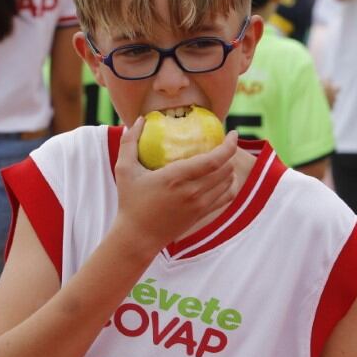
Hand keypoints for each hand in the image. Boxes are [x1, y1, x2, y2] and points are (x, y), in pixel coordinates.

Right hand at [111, 116, 238, 253]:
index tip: (232, 133)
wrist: (138, 237)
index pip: (214, 159)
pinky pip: (226, 198)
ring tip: (224, 158)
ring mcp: (200, 205)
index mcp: (176, 177)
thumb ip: (130, 142)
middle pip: (226, 169)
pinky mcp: (201, 215)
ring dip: (230, 168)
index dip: (229, 145)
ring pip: (228, 183)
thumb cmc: (129, 202)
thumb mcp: (124, 169)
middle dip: (230, 153)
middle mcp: (193, 192)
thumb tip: (141, 119)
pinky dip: (230, 186)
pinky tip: (224, 178)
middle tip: (224, 143)